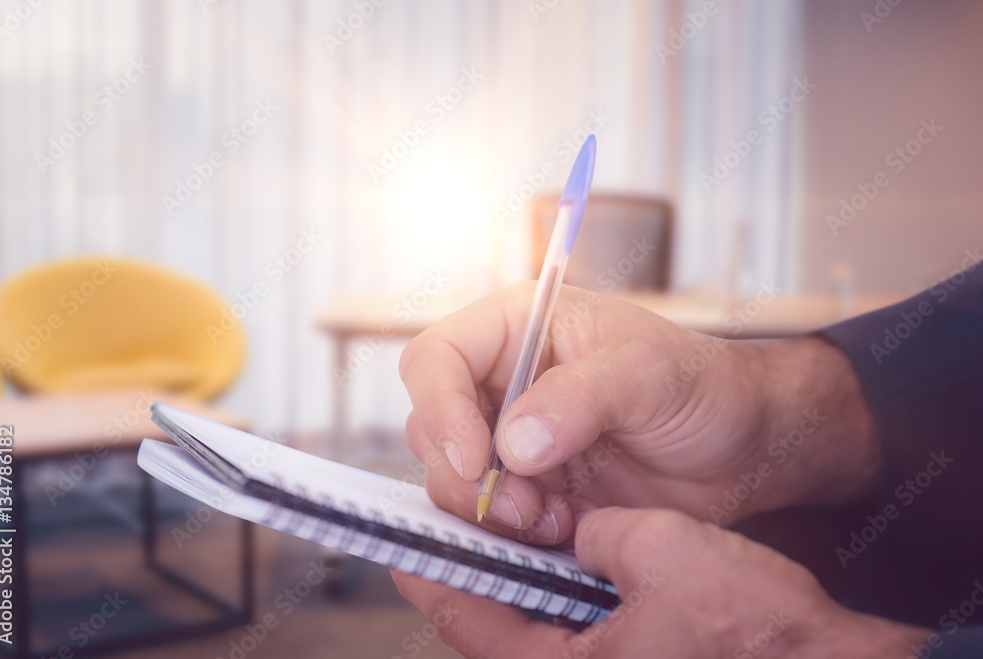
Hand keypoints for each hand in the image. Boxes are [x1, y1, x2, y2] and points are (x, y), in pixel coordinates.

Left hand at [392, 507, 928, 657]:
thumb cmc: (752, 627)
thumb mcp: (659, 551)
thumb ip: (595, 534)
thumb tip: (575, 533)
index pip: (467, 621)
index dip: (433, 575)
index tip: (409, 545)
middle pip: (493, 629)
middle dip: (475, 576)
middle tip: (458, 527)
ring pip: (534, 630)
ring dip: (521, 583)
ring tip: (509, 531)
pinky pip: (575, 633)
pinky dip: (562, 595)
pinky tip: (571, 556)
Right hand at [399, 283, 878, 542]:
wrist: (740, 446)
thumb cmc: (699, 384)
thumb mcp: (647, 375)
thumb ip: (580, 399)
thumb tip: (513, 443)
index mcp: (518, 329)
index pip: (437, 359)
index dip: (440, 408)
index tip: (474, 457)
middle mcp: (503, 382)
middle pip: (432, 428)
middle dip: (465, 475)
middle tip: (521, 506)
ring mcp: (513, 438)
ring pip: (454, 481)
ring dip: (491, 512)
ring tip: (554, 519)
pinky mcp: (531, 489)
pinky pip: (492, 518)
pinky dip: (517, 535)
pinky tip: (567, 529)